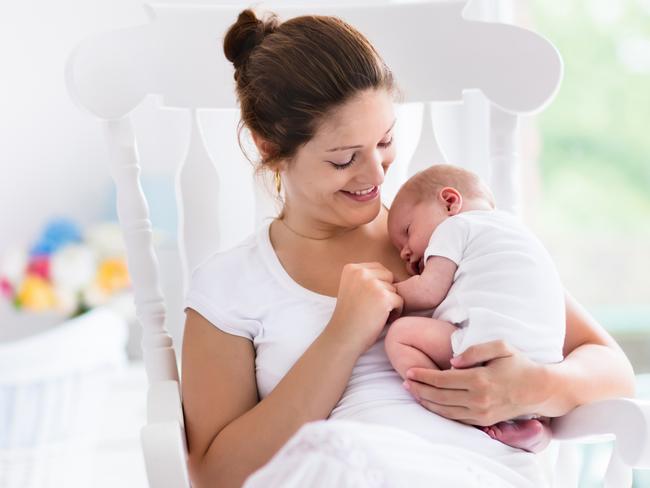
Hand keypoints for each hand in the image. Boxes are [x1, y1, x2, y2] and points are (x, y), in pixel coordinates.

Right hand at [328, 262, 402, 353]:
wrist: (342, 337)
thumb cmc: (348, 317)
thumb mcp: (351, 288)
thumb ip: (366, 279)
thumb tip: (395, 276)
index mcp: (352, 268)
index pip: (379, 268)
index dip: (380, 284)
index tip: (371, 300)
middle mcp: (361, 272)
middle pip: (389, 276)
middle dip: (386, 291)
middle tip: (376, 308)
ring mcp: (372, 284)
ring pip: (395, 289)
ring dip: (391, 302)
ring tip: (377, 315)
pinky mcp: (383, 297)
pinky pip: (400, 301)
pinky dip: (396, 312)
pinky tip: (383, 320)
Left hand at [402, 340, 546, 425]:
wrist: (539, 389)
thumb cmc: (518, 364)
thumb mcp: (501, 346)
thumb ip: (475, 350)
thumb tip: (453, 362)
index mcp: (480, 379)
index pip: (443, 379)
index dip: (424, 376)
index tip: (410, 371)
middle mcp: (478, 399)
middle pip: (440, 396)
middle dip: (420, 388)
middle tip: (405, 381)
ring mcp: (481, 413)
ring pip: (445, 410)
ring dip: (426, 401)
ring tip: (412, 391)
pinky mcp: (483, 421)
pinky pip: (455, 418)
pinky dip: (439, 412)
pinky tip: (429, 403)